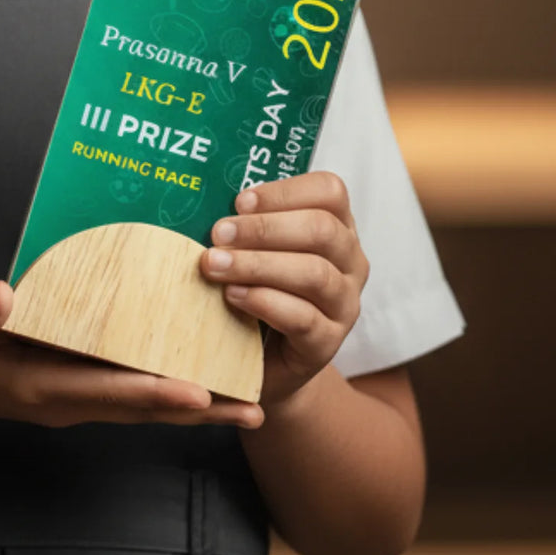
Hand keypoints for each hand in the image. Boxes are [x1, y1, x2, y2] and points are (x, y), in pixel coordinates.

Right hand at [0, 279, 264, 432]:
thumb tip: (2, 295)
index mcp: (41, 386)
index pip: (108, 392)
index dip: (155, 393)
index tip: (201, 392)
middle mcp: (69, 400)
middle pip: (144, 410)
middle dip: (199, 409)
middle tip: (256, 409)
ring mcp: (77, 398)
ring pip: (147, 407)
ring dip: (197, 407)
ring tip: (252, 406)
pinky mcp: (81, 387)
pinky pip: (135, 393)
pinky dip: (172, 390)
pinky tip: (206, 379)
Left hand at [202, 171, 368, 410]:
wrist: (258, 362)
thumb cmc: (252, 291)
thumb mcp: (253, 251)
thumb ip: (243, 226)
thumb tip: (206, 201)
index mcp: (336, 227)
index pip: (330, 192)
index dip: (284, 192)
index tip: (239, 202)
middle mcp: (349, 262)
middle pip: (321, 230)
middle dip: (264, 228)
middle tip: (218, 233)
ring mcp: (344, 304)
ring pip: (314, 273)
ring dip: (258, 264)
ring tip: (215, 265)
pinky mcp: (328, 342)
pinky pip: (303, 318)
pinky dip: (264, 302)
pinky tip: (233, 296)